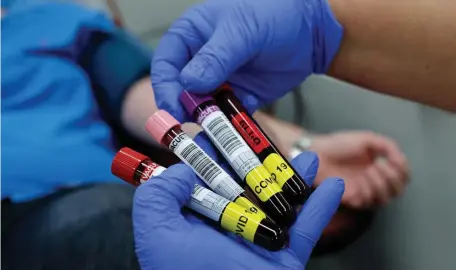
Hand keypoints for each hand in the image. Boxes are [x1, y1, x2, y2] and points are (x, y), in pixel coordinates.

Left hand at [133, 133, 343, 269]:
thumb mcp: (158, 235)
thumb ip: (158, 196)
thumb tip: (182, 171)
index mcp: (195, 225)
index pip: (200, 181)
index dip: (206, 154)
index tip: (215, 127)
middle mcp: (226, 231)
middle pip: (242, 186)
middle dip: (253, 160)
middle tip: (261, 132)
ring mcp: (258, 244)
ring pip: (277, 202)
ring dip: (292, 179)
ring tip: (303, 155)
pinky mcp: (286, 260)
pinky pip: (308, 229)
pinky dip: (322, 207)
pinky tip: (334, 184)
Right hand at [151, 0, 342, 121]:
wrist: (312, 32)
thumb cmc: (275, 14)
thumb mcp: (242, 31)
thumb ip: (216, 57)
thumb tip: (188, 83)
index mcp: (191, 36)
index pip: (166, 64)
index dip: (165, 87)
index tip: (172, 108)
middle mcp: (200, 60)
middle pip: (181, 91)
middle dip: (186, 109)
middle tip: (193, 125)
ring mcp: (219, 81)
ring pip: (203, 107)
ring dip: (207, 122)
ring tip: (215, 134)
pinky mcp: (239, 97)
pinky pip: (228, 116)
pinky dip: (230, 125)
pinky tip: (236, 130)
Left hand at [309, 131, 408, 208]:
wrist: (316, 152)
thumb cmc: (338, 144)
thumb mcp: (367, 139)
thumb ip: (388, 146)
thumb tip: (401, 159)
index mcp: (381, 166)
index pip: (404, 176)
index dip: (403, 170)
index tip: (392, 159)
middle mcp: (374, 180)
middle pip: (398, 191)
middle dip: (392, 178)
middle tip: (378, 164)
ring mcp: (363, 191)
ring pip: (384, 199)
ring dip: (380, 185)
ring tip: (368, 171)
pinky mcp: (350, 198)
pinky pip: (366, 204)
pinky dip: (366, 193)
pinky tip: (359, 182)